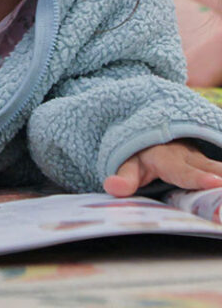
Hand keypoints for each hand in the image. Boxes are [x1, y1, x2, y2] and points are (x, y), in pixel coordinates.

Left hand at [104, 140, 221, 195]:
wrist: (157, 136)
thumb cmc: (143, 154)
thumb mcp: (129, 164)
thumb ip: (124, 177)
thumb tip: (112, 187)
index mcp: (167, 158)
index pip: (183, 170)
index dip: (199, 178)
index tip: (215, 183)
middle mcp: (190, 157)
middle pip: (211, 170)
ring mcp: (205, 161)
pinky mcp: (214, 166)